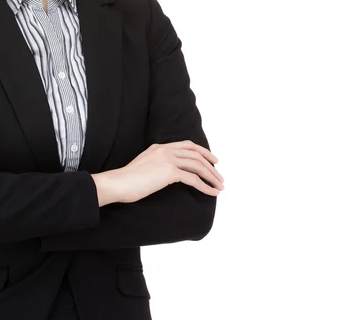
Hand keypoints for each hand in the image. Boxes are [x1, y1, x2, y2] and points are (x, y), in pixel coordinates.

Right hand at [96, 140, 223, 203]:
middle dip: (211, 165)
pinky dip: (205, 186)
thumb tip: (167, 174)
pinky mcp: (168, 172)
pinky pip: (193, 179)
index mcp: (159, 147)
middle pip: (195, 154)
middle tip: (220, 176)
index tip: (212, 160)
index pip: (187, 145)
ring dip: (211, 176)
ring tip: (220, 186)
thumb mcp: (144, 166)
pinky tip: (212, 193)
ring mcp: (167, 159)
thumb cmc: (127, 180)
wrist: (118, 183)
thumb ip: (156, 164)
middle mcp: (165, 150)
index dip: (202, 152)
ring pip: (197, 165)